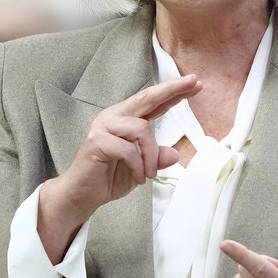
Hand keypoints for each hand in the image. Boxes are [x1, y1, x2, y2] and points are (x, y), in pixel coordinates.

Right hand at [37, 75, 200, 259]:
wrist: (83, 195)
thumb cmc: (109, 178)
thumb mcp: (142, 169)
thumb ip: (156, 158)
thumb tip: (174, 153)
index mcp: (125, 119)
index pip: (152, 102)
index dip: (173, 92)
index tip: (195, 82)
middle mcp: (114, 117)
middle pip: (146, 98)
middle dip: (172, 90)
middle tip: (194, 82)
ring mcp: (103, 126)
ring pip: (142, 129)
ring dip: (150, 156)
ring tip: (149, 174)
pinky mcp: (97, 141)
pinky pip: (128, 149)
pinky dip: (137, 166)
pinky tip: (136, 176)